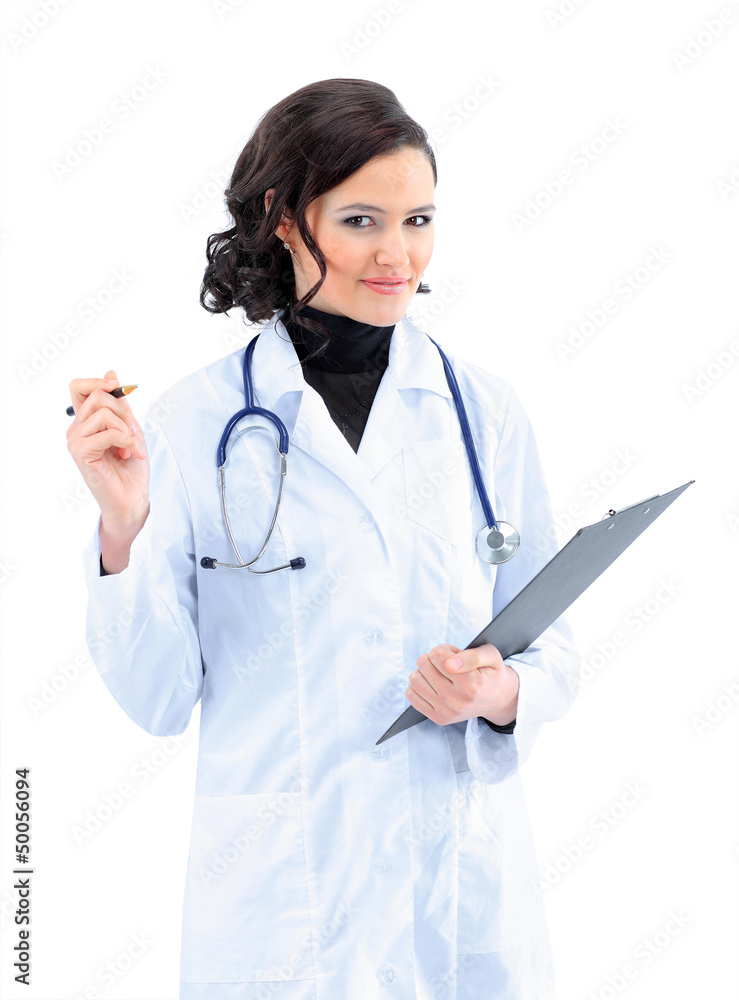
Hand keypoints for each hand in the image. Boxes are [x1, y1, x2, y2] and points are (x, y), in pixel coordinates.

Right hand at [66, 370, 149, 563]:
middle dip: (124, 411)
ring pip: (103, 413)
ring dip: (126, 428)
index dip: (98, 382)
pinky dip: (126, 440)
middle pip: (97, 397)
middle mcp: (75, 430)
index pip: (78, 386)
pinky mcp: (81, 454)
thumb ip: (120, 404)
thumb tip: (111, 373)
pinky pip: (107, 432)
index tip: (117, 388)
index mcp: (85, 422)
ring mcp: (75, 441)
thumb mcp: (130, 428)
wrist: (133, 499)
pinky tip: (131, 453)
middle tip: (133, 432)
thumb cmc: (131, 468)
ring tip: (131, 446)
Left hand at [406, 642, 518, 726]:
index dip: (445, 650)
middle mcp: (457, 700)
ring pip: (415, 679)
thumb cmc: (491, 674)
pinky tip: (431, 684)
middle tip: (447, 664)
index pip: (437, 655)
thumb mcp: (491, 656)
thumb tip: (449, 663)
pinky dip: (418, 685)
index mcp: (472, 684)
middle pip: (424, 664)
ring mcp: (446, 711)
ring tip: (439, 673)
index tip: (455, 656)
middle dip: (433, 658)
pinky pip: (412, 695)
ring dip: (424, 671)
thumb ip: (472, 655)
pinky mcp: (438, 718)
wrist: (496, 700)